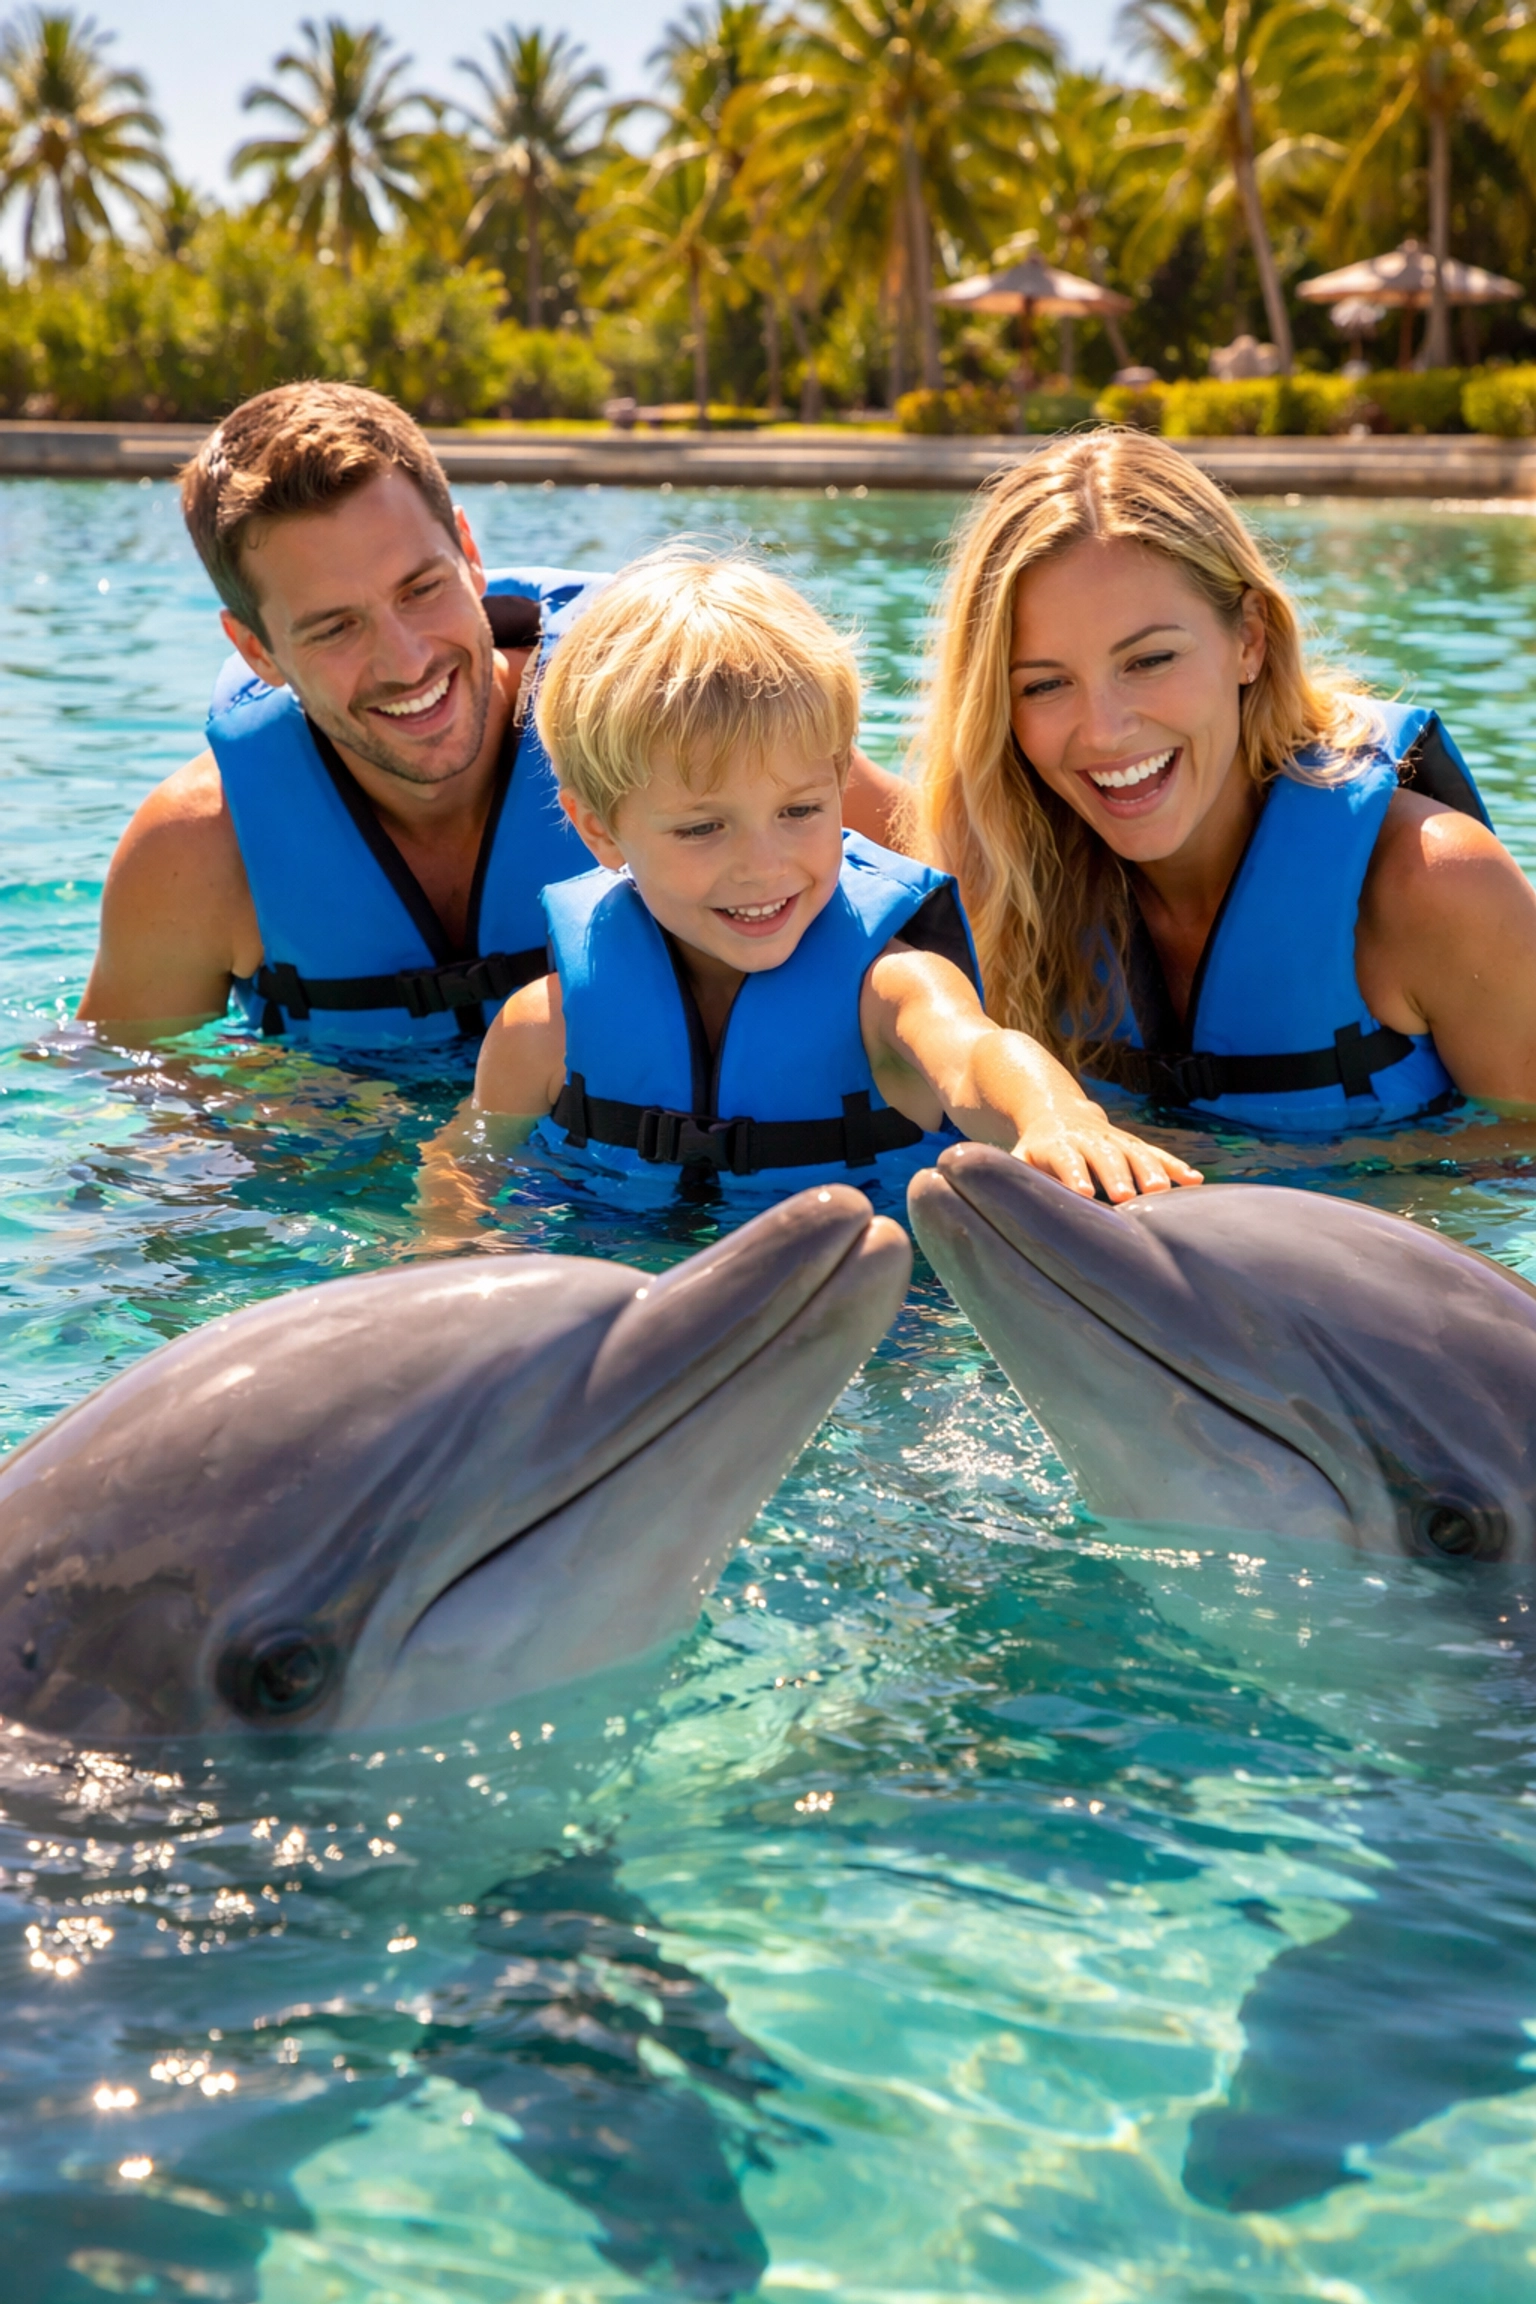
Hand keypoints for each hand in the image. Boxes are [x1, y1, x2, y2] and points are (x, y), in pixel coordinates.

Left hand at [1012, 1109, 1203, 1200]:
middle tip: (1127, 1196)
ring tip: (1164, 1192)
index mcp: (1056, 1144)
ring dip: (1152, 1171)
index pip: (1065, 1159)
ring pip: (1136, 1152)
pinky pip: (1157, 1154)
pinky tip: (1196, 1181)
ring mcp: (1114, 1140)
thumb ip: (1013, 1174)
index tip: (1083, 1193)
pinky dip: (1176, 1166)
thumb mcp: (1018, 1156)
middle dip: (1117, 1174)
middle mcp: (1088, 1140)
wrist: (1054, 1109)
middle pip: (1105, 1156)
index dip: (1074, 1174)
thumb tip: (994, 1192)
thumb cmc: (1033, 1147)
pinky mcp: (1132, 1143)